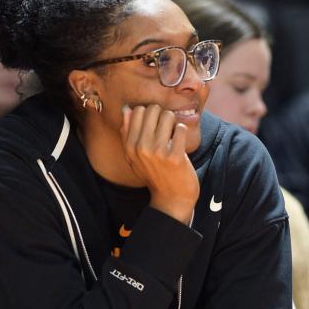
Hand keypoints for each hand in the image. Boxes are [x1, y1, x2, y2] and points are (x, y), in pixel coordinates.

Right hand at [121, 104, 199, 223]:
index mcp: (129, 146)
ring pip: (167, 115)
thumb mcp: (134, 157)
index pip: (137, 110)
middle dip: (162, 115)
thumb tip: (126, 109)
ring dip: (173, 123)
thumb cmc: (154, 174)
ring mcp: (158, 152)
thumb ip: (127, 133)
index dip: (149, 113)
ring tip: (173, 135)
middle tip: (166, 129)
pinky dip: (182, 133)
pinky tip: (179, 143)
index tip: (155, 124)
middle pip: (153, 109)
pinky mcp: (175, 156)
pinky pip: (180, 128)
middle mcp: (141, 148)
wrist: (171, 198)